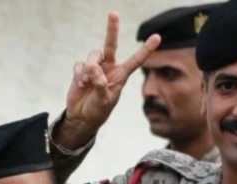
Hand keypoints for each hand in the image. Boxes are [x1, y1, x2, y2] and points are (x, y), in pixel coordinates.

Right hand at [56, 12, 160, 149]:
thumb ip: (101, 84)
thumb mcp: (104, 101)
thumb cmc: (98, 110)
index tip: (157, 37)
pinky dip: (79, 73)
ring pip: (93, 55)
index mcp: (121, 75)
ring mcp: (95, 68)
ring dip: (89, 67)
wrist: (82, 117)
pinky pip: (79, 64)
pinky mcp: (81, 71)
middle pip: (110, 44)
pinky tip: (80, 83)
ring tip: (86, 81)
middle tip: (114, 13)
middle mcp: (109, 67)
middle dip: (112, 28)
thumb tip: (93, 68)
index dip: (146, 49)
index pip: (136, 60)